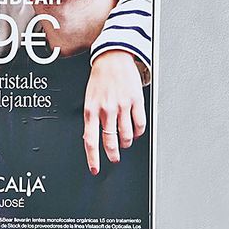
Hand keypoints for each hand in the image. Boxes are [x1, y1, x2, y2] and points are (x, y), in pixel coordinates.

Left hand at [83, 51, 147, 174]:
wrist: (112, 58)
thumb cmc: (99, 79)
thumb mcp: (88, 99)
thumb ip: (91, 118)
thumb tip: (92, 138)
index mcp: (91, 110)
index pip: (90, 140)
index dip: (93, 158)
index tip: (95, 169)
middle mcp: (106, 110)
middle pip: (110, 141)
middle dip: (113, 154)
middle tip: (114, 158)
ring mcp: (122, 106)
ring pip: (126, 135)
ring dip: (126, 143)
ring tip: (125, 143)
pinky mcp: (136, 101)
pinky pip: (139, 124)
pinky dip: (138, 132)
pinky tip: (135, 133)